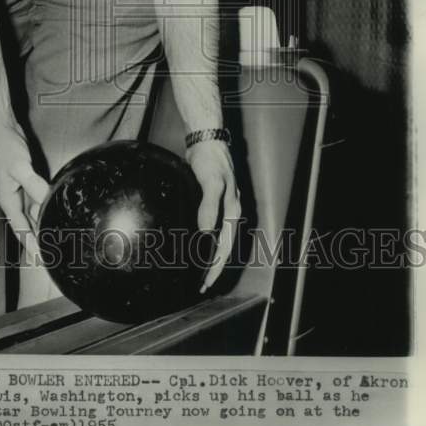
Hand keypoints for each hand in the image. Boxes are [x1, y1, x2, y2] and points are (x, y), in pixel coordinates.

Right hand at [0, 125, 48, 260]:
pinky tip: (52, 212)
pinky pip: (36, 199)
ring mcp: (19, 190)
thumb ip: (33, 184)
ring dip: (42, 225)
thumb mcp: (19, 167)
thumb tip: (46, 199)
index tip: (40, 260)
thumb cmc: (4, 148)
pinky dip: (43, 208)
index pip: (21, 229)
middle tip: (51, 256)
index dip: (31, 245)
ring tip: (55, 240)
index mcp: (8, 200)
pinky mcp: (26, 181)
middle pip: (27, 226)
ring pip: (33, 214)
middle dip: (37, 241)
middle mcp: (13, 199)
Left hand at [186, 139, 240, 291]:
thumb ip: (209, 206)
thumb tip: (206, 232)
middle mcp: (229, 212)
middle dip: (213, 268)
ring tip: (198, 271)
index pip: (225, 247)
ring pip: (217, 239)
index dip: (216, 266)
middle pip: (223, 247)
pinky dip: (203, 239)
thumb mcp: (211, 182)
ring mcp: (221, 207)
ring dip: (209, 255)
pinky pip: (209, 226)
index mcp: (232, 212)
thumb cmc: (211, 159)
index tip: (207, 282)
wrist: (206, 140)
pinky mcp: (211, 201)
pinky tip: (193, 242)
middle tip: (201, 285)